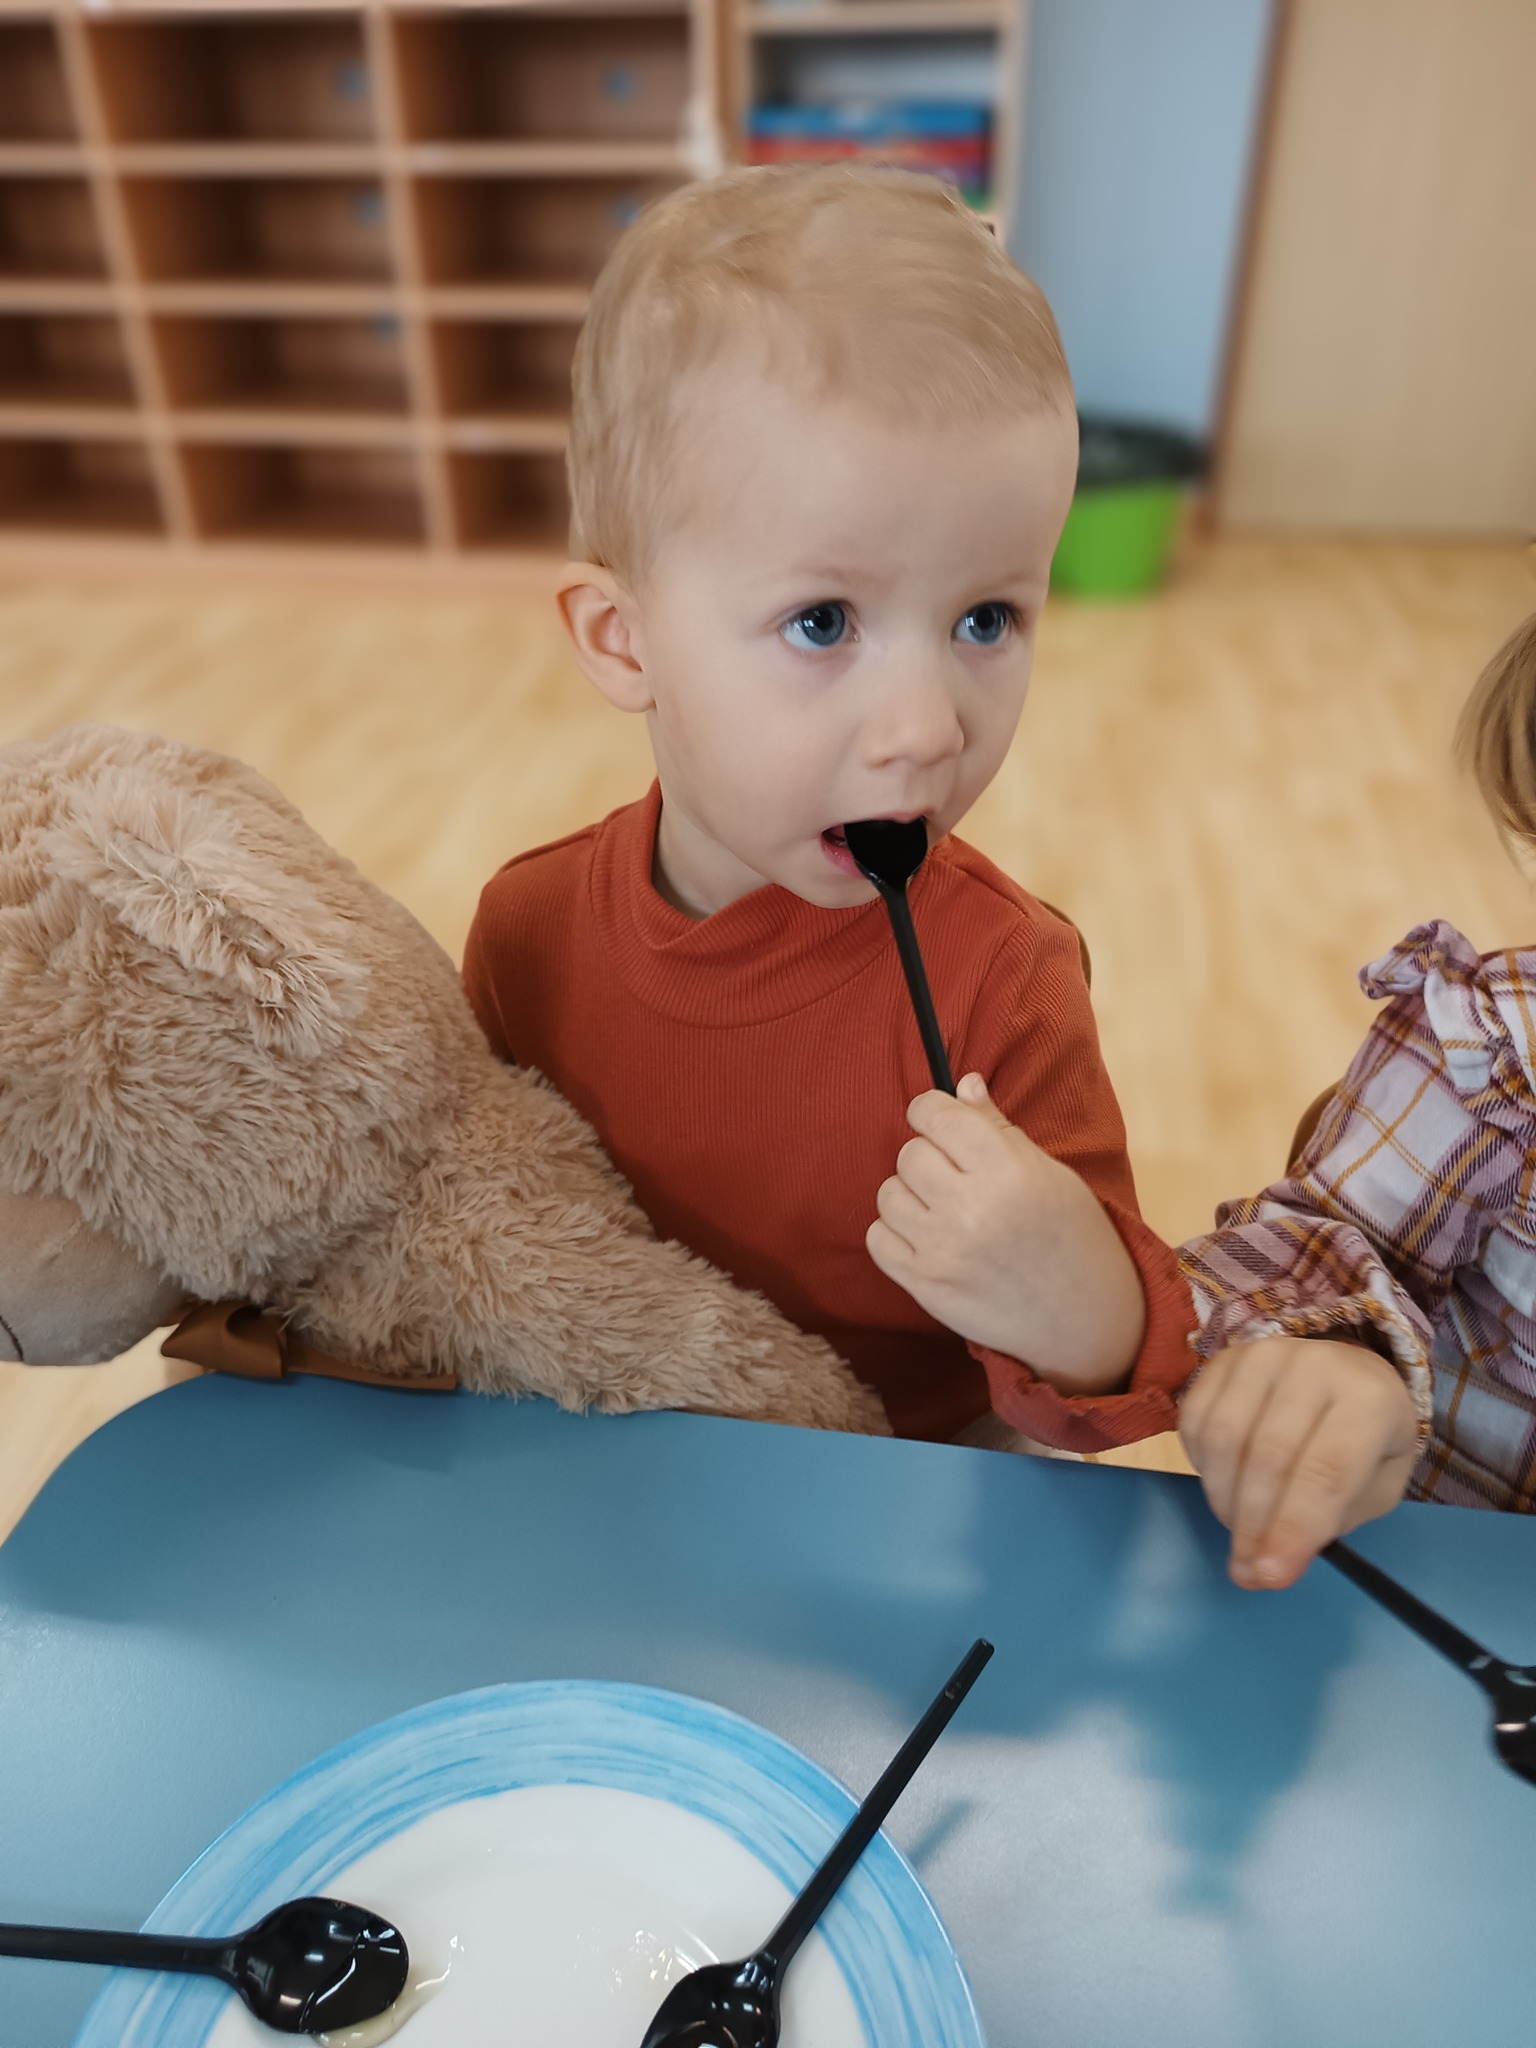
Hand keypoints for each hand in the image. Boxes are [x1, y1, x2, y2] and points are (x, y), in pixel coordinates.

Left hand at [865, 1072, 1144, 1391]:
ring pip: (889, 1193)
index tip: (940, 1119)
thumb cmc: (1072, 1237)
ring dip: (911, 1194)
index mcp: (1007, 1172)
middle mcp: (970, 1209)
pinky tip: (926, 1234)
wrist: (1082, 1319)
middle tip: (957, 1174)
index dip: (931, 1110)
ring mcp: (943, 1251)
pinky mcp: (925, 1285)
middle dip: (929, 1156)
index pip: (937, 1116)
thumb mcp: (1049, 1173)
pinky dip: (894, 1231)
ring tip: (945, 1207)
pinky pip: (877, 1238)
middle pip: (910, 1154)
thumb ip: (998, 1127)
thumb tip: (962, 1083)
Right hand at [1179, 1335, 1420, 1589]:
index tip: (1270, 1578)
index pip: (1325, 1471)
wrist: (1347, 1373)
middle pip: (1267, 1457)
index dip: (1294, 1527)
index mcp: (1369, 1399)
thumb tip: (1269, 1564)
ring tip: (1241, 1530)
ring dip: (1224, 1501)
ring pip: (1223, 1440)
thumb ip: (1329, 1523)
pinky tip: (1226, 1486)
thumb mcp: (1375, 1487)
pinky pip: (1195, 1422)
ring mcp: (1262, 1354)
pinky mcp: (1222, 1358)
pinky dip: (1203, 1468)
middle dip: (1253, 1527)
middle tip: (1248, 1572)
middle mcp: (1314, 1365)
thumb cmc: (1367, 1440)